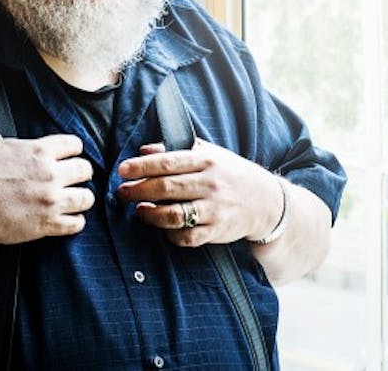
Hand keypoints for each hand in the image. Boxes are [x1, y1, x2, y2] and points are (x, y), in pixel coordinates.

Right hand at [0, 130, 94, 244]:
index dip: (72, 149)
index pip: (74, 144)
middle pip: (85, 170)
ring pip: (87, 198)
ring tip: (76, 200)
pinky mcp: (48, 224)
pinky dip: (75, 222)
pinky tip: (70, 220)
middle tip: (74, 178)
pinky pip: (76, 224)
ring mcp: (52, 200)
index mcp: (40, 151)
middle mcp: (52, 174)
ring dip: (82, 198)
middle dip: (82, 173)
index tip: (69, 155)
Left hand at [116, 139, 281, 246]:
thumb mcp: (209, 154)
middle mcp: (210, 184)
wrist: (266, 201)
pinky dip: (170, 234)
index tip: (123, 170)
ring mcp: (214, 209)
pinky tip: (163, 228)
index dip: (142, 166)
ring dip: (150, 214)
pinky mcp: (216, 231)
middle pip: (166, 188)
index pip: (168, 162)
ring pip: (173, 215)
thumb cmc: (230, 174)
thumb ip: (175, 150)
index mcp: (207, 161)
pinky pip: (186, 237)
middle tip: (122, 192)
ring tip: (139, 210)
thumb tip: (144, 150)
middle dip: (139, 190)